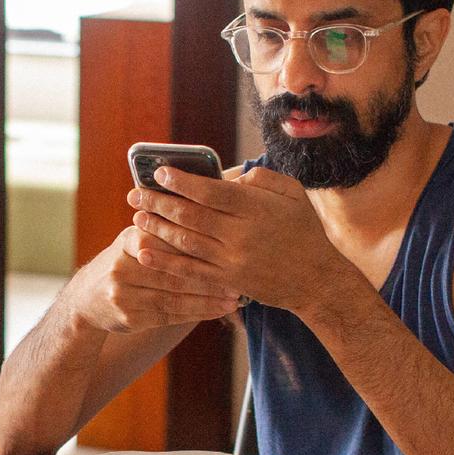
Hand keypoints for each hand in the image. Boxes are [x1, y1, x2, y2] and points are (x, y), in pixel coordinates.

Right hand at [72, 226, 243, 333]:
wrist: (87, 298)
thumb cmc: (127, 262)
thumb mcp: (136, 238)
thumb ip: (164, 229)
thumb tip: (207, 211)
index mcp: (130, 239)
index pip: (169, 242)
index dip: (199, 248)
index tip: (227, 250)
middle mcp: (124, 266)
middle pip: (174, 272)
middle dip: (209, 278)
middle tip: (238, 281)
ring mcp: (124, 294)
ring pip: (174, 297)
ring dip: (207, 300)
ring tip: (233, 300)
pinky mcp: (129, 317)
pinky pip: (169, 316)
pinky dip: (195, 314)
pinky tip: (216, 312)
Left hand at [127, 166, 347, 312]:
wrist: (318, 279)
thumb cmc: (305, 230)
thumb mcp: (292, 193)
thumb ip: (260, 178)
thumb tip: (226, 176)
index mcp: (256, 208)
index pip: (210, 191)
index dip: (182, 182)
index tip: (160, 172)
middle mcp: (242, 234)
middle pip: (191, 216)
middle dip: (159, 203)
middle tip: (135, 194)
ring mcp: (233, 260)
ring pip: (186, 242)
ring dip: (157, 229)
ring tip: (137, 217)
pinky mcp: (229, 281)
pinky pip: (191, 270)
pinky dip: (166, 262)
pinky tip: (145, 253)